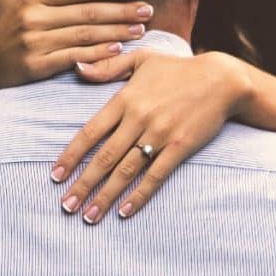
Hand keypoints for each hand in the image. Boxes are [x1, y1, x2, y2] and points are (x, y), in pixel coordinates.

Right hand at [0, 0, 156, 93]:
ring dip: (116, 32)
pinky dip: (97, 53)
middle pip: (86, 13)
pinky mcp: (38, 66)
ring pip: (84, 35)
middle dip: (120, 11)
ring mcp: (36, 43)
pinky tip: (118, 48)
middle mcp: (34, 18)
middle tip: (147, 9)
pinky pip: (74, 57)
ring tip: (140, 29)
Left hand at [51, 50, 252, 223]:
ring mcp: (160, 134)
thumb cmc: (178, 69)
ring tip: (89, 216)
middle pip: (104, 157)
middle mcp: (138, 119)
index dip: (71, 156)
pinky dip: (139, 195)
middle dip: (82, 184)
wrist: (221, 79)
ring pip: (126, 171)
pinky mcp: (180, 147)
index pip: (90, 132)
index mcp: (125, 99)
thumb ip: (107, 67)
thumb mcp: (140, 59)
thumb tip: (76, 69)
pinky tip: (125, 211)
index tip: (55, 176)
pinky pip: (155, 176)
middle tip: (65, 205)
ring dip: (105, 196)